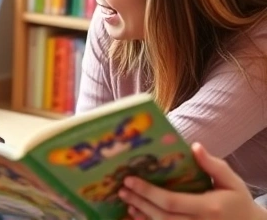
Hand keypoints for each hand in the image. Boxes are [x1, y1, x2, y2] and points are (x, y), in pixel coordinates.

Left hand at [118, 142, 266, 219]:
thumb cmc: (238, 201)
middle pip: (161, 216)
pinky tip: (137, 215)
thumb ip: (212, 164)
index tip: (130, 180)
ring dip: (141, 214)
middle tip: (122, 189)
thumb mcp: (231, 180)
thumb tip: (194, 146)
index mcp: (207, 208)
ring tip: (126, 200)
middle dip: (139, 202)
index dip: (148, 192)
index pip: (171, 202)